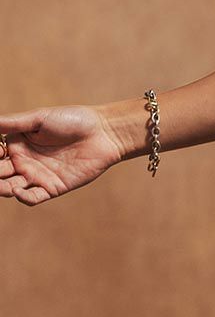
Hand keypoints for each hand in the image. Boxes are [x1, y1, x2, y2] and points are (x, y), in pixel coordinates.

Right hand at [0, 104, 128, 206]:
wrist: (102, 133)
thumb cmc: (71, 120)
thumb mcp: (38, 118)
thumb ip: (12, 123)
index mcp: (16, 144)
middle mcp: (23, 161)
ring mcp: (37, 176)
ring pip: (10, 187)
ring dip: (1, 188)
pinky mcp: (53, 188)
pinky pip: (33, 197)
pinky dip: (23, 197)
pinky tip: (18, 191)